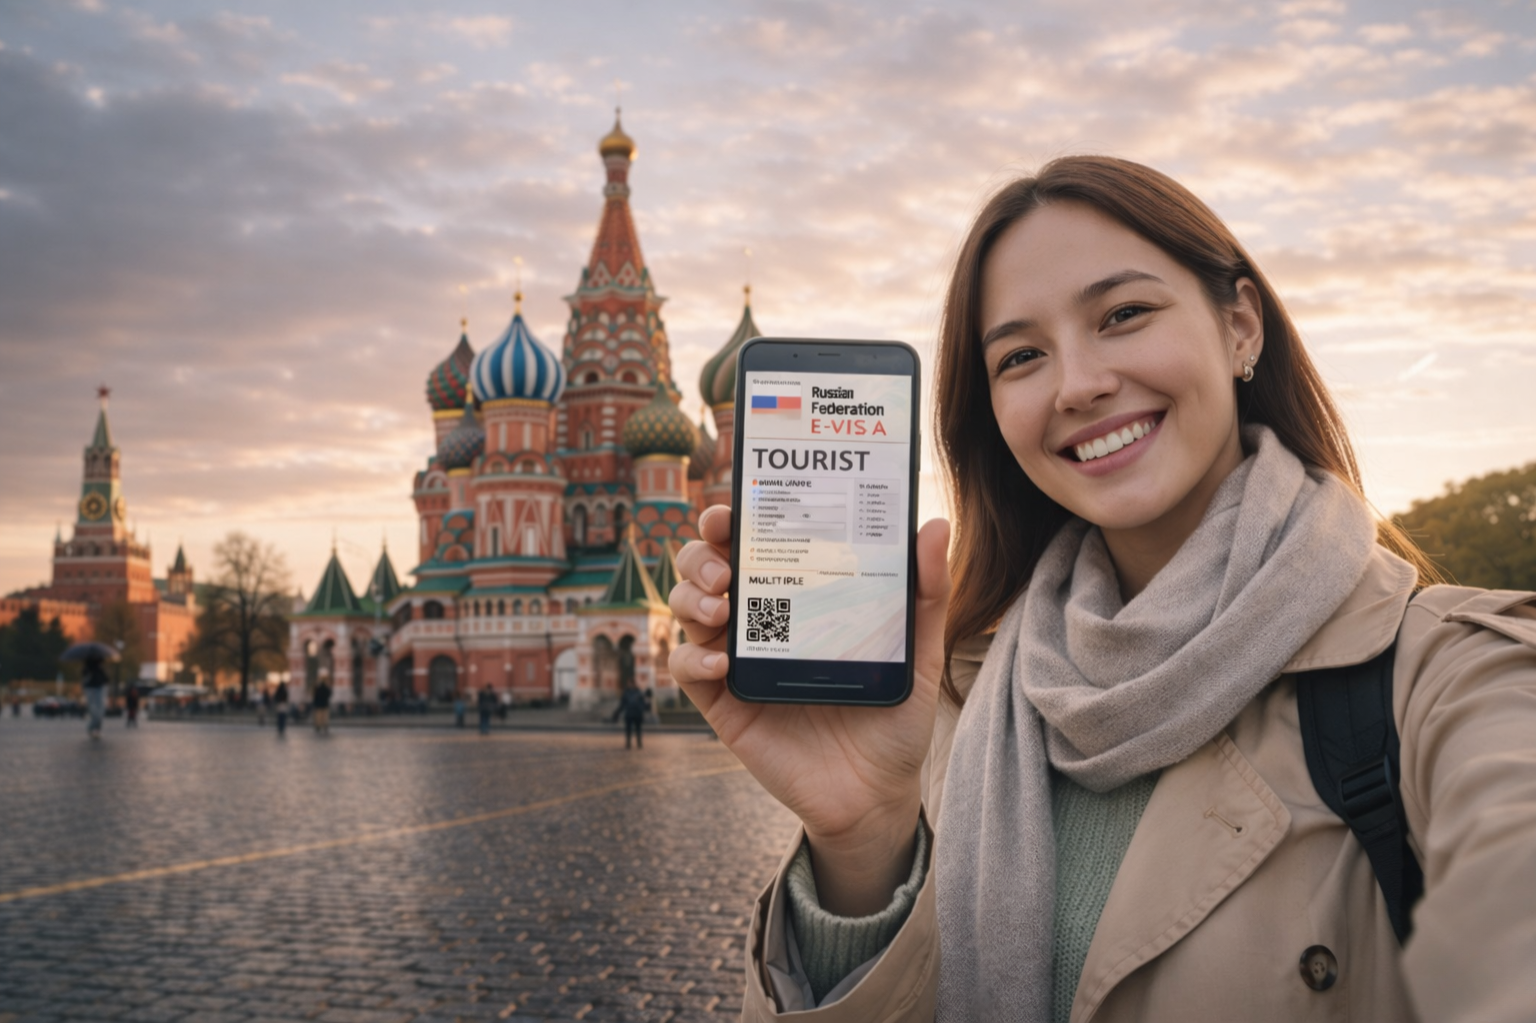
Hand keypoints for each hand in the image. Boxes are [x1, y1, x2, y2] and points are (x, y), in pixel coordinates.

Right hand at [669, 505, 950, 914]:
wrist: (877, 794)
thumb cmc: (894, 717)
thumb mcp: (918, 653)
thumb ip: (926, 592)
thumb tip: (934, 525)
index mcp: (799, 596)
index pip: (754, 543)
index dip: (732, 519)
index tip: (732, 507)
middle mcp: (761, 621)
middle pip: (705, 567)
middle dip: (700, 553)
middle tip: (724, 563)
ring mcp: (738, 661)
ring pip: (687, 609)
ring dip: (691, 596)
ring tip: (721, 605)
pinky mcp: (723, 704)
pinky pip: (688, 670)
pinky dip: (694, 657)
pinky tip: (724, 662)